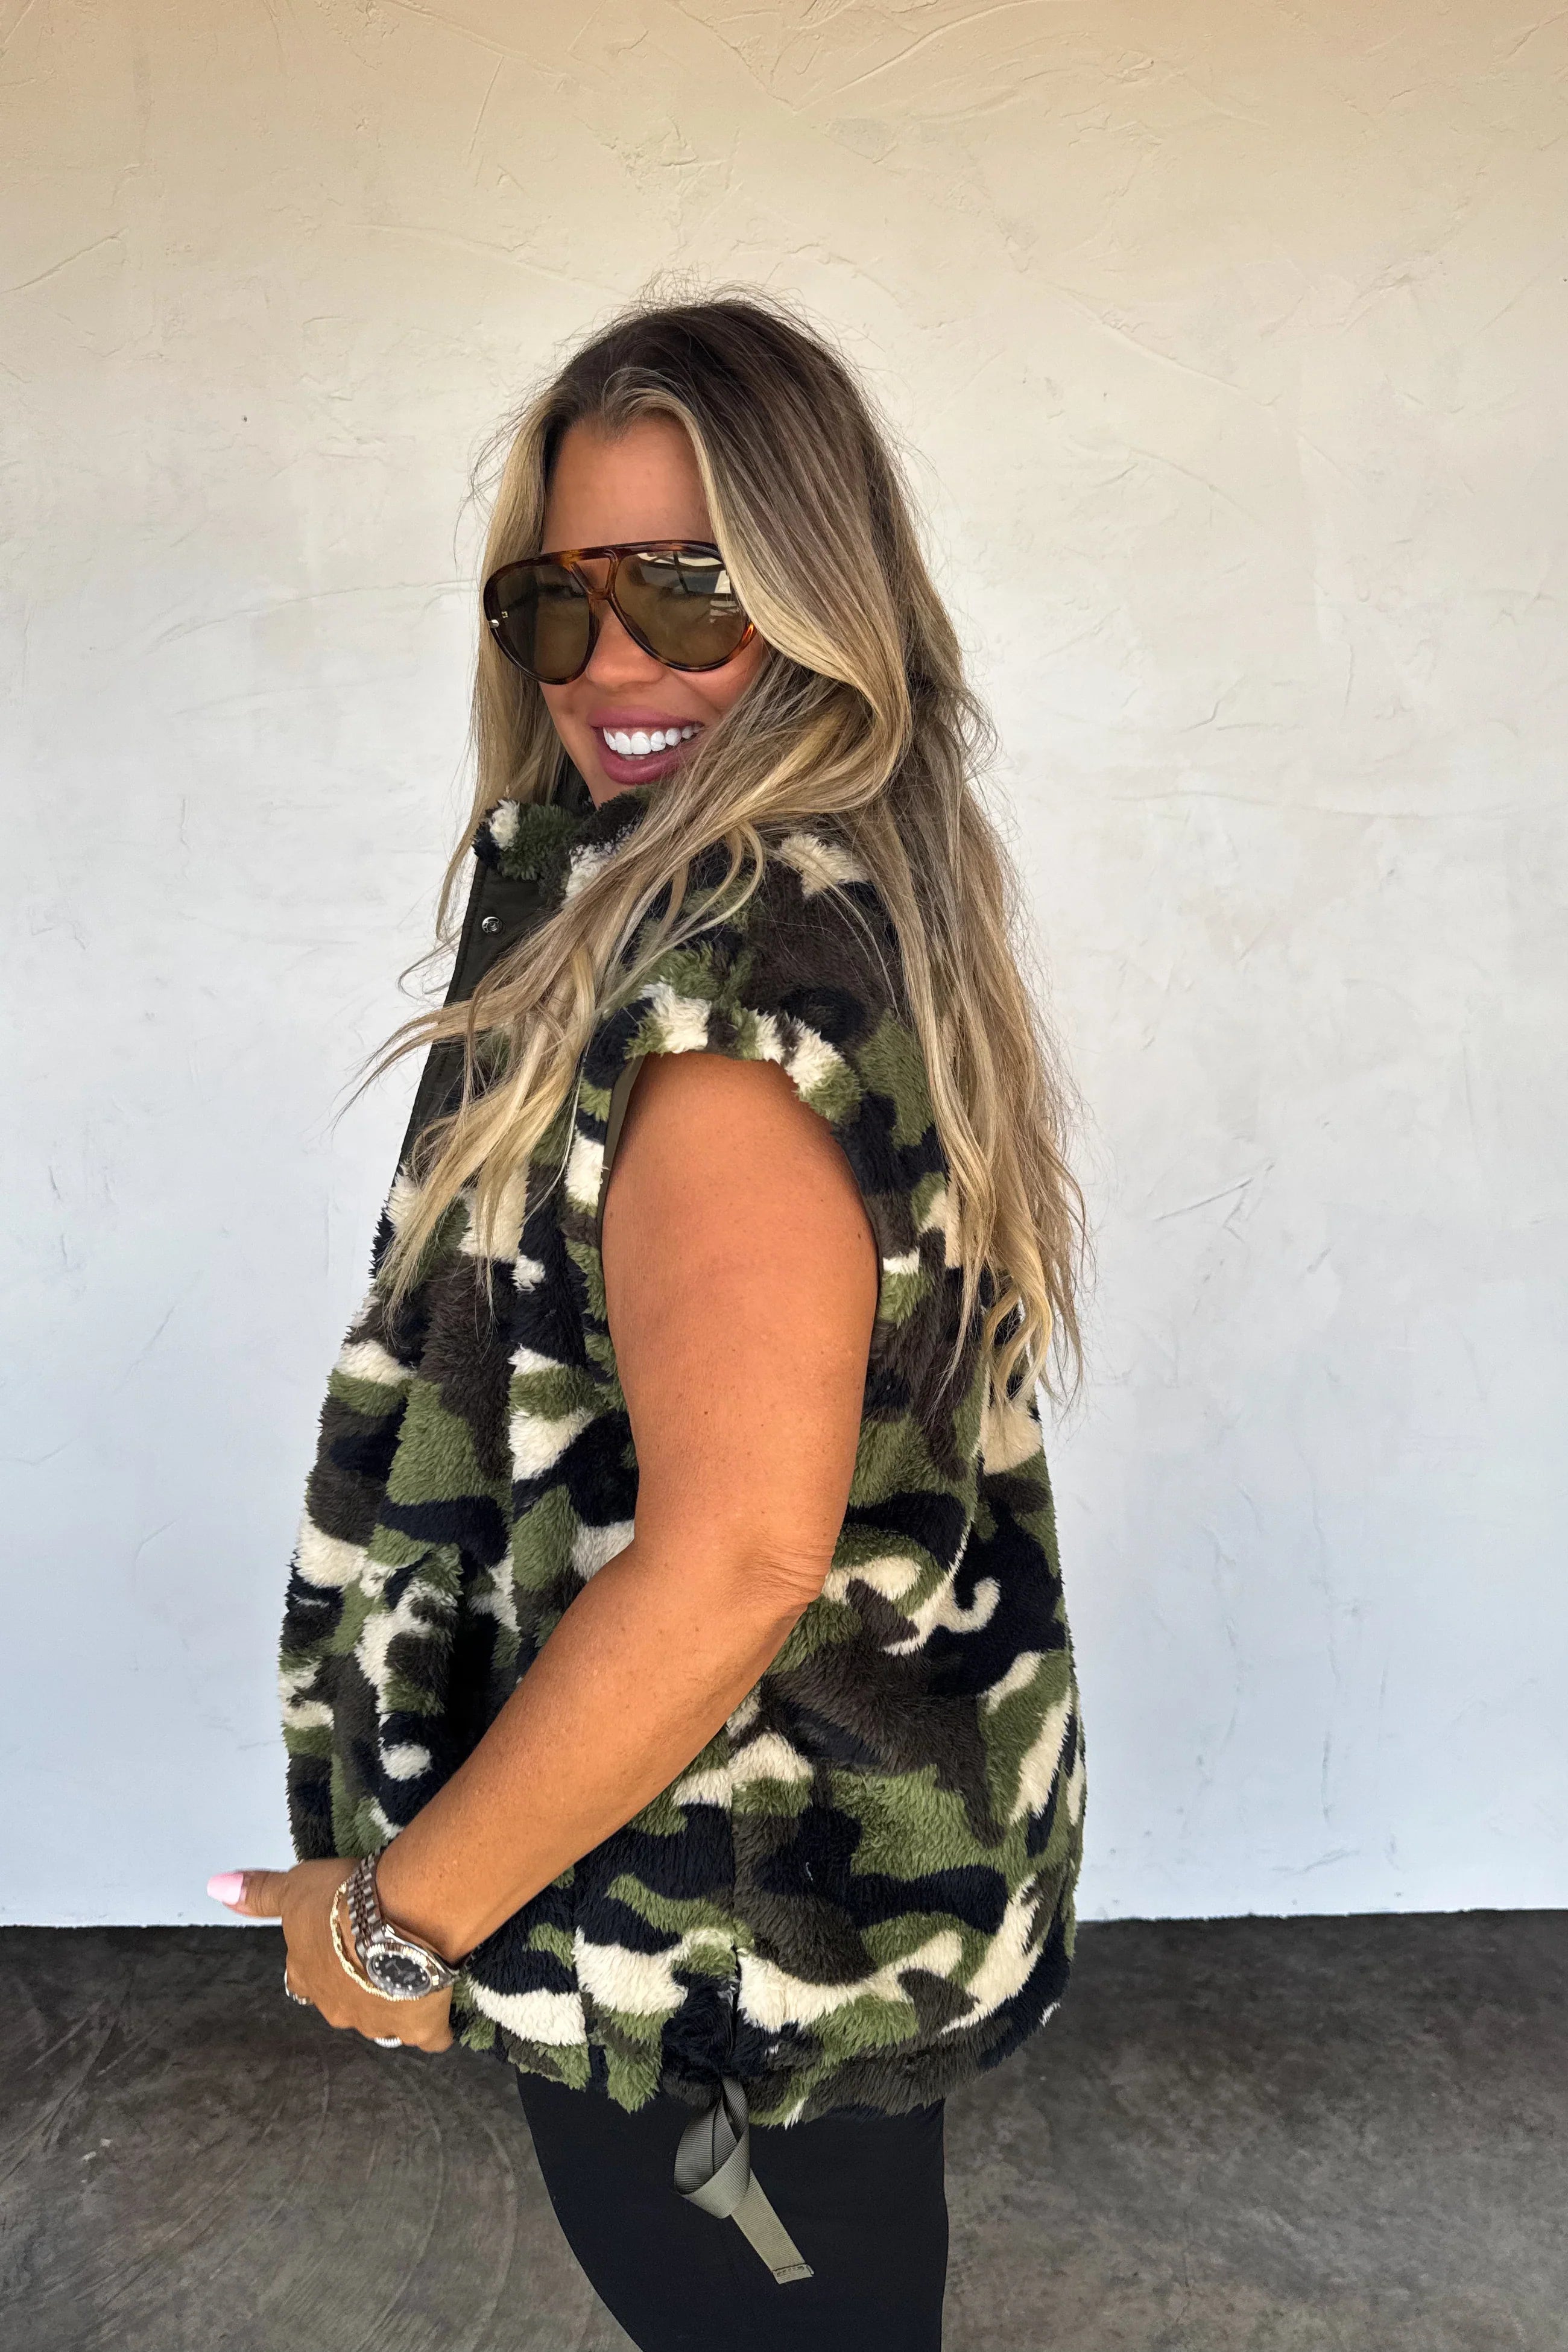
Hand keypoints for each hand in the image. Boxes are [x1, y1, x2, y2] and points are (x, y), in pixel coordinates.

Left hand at [209, 1861, 454, 2051]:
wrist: (395, 1921)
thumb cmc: (338, 1902)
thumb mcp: (295, 1887)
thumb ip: (260, 1893)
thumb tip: (214, 1887)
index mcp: (307, 1978)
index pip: (303, 1979)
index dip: (319, 1963)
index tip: (336, 1944)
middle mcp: (336, 2009)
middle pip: (343, 2003)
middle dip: (357, 1985)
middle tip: (377, 1951)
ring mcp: (379, 2024)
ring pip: (382, 2020)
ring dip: (391, 2002)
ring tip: (412, 1969)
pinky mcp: (419, 2029)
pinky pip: (428, 2037)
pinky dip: (432, 2026)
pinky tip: (440, 2007)